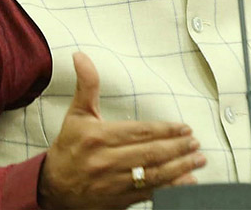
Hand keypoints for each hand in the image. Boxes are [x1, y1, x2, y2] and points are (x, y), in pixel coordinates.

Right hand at [38, 52, 205, 209]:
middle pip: (150, 154)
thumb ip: (87, 85)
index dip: (165, 130)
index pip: (139, 132)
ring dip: (180, 168)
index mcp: (97, 137)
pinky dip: (170, 188)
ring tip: (197, 159)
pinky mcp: (118, 200)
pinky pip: (149, 194)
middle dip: (178, 148)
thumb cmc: (69, 147)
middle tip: (195, 143)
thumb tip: (80, 55)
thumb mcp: (77, 114)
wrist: (53, 187)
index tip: (184, 128)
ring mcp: (113, 183)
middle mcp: (106, 161)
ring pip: (153, 175)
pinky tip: (186, 182)